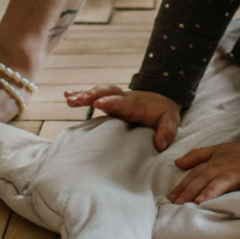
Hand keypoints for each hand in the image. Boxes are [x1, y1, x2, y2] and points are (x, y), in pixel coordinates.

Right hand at [64, 85, 181, 149]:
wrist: (162, 99)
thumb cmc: (164, 113)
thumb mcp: (172, 121)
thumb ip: (166, 132)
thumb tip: (159, 145)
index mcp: (137, 105)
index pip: (123, 102)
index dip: (111, 102)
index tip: (99, 103)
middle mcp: (124, 99)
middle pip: (108, 93)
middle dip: (93, 95)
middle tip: (79, 100)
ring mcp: (116, 99)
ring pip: (99, 93)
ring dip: (84, 94)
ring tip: (69, 99)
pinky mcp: (109, 101)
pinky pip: (95, 96)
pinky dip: (81, 94)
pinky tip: (67, 95)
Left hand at [168, 141, 239, 203]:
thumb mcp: (219, 150)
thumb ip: (198, 156)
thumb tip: (177, 162)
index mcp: (216, 162)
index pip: (196, 173)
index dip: (183, 185)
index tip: (171, 199)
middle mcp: (227, 166)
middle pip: (206, 177)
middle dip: (192, 190)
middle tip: (180, 204)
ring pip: (226, 180)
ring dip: (213, 190)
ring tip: (202, 201)